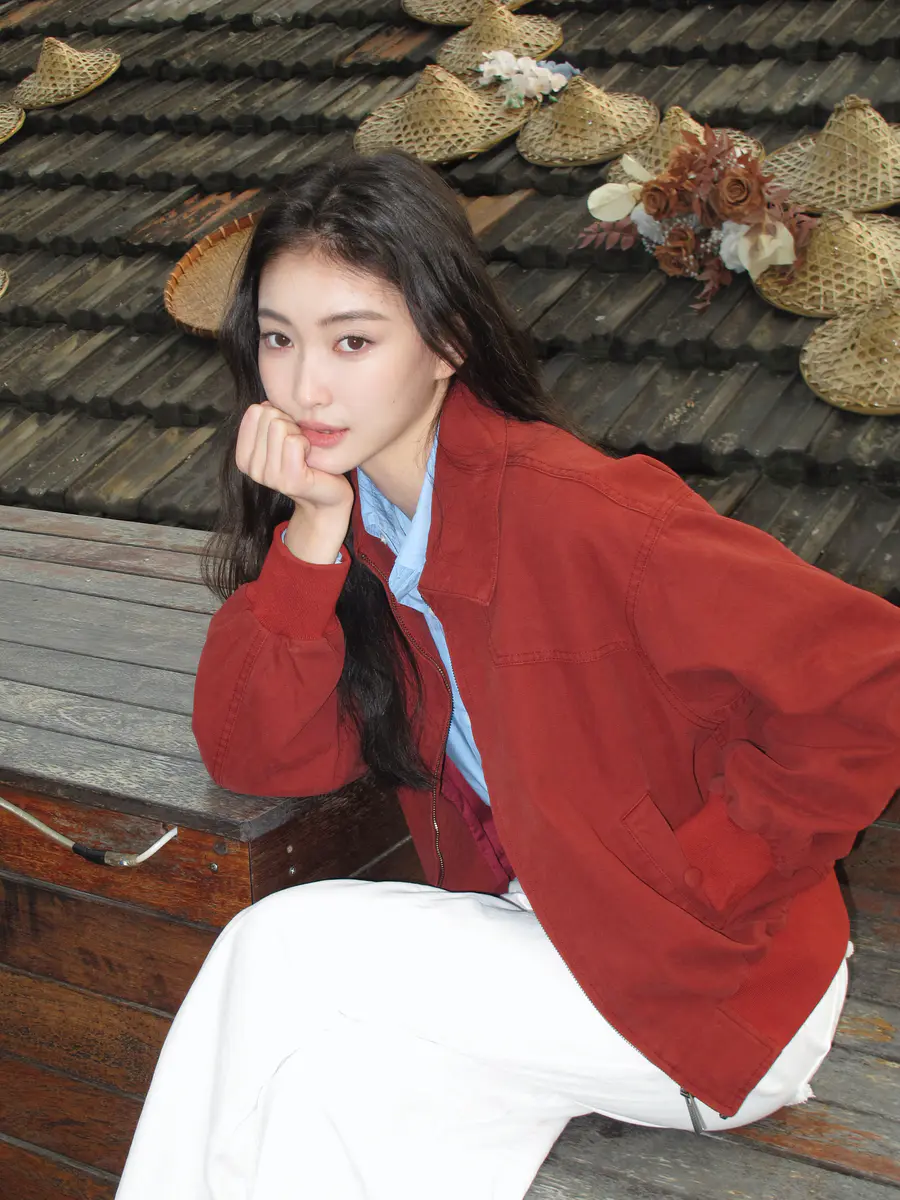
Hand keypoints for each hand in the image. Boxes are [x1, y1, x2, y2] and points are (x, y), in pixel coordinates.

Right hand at [235, 402, 352, 512]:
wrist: (325, 496)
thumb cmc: (305, 461)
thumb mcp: (280, 438)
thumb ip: (268, 420)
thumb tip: (265, 404)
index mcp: (244, 457)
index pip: (254, 412)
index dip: (277, 415)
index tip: (286, 434)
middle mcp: (252, 469)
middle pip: (268, 416)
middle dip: (289, 423)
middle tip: (298, 444)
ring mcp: (269, 477)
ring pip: (280, 426)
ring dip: (298, 433)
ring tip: (304, 451)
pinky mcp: (289, 480)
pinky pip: (294, 442)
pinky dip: (306, 443)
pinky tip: (310, 457)